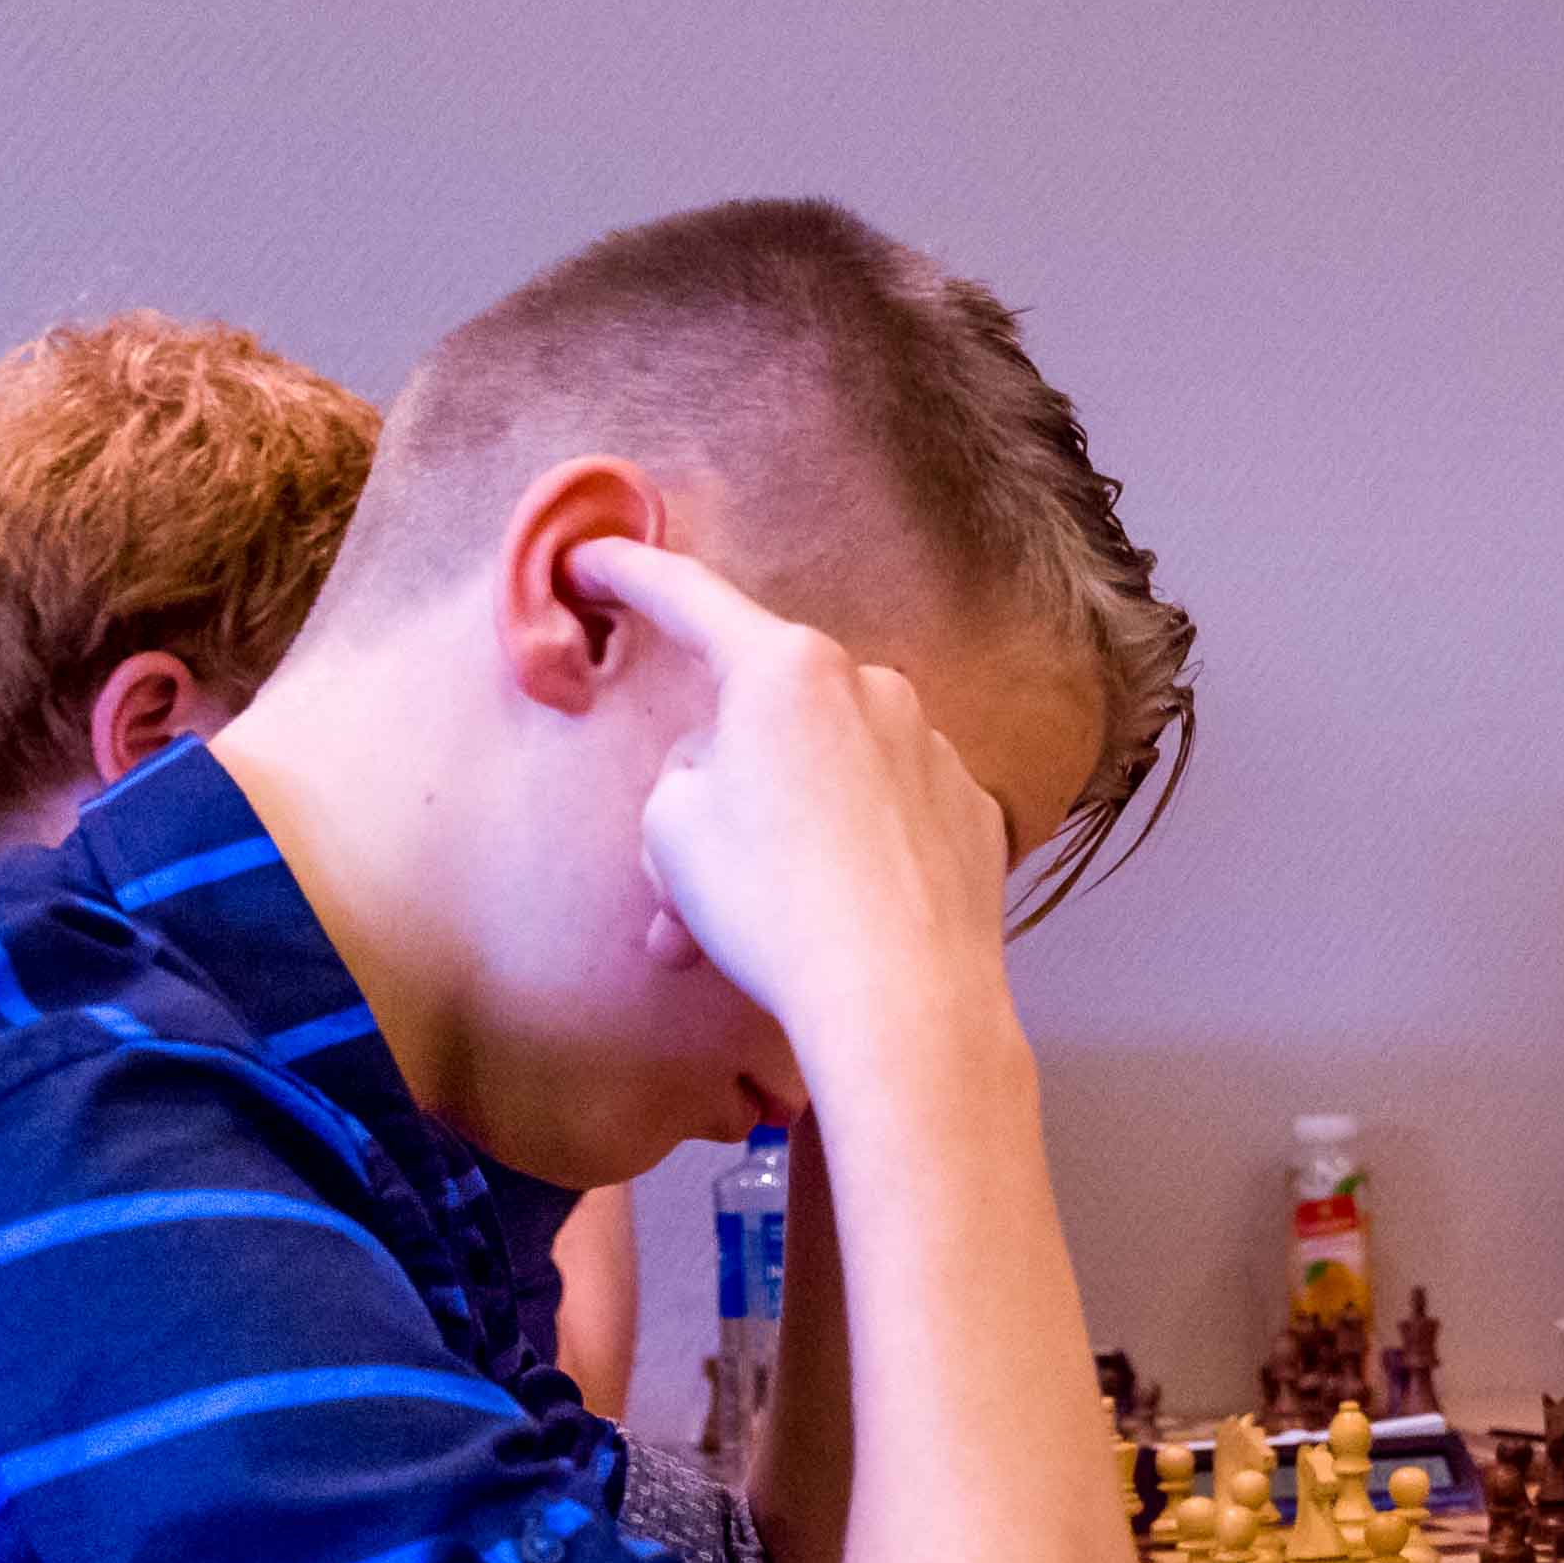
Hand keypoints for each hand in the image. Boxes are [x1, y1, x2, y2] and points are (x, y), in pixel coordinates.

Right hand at [569, 538, 1021, 1074]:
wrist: (903, 1002)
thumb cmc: (773, 907)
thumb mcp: (671, 830)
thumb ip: (686, 773)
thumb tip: (727, 777)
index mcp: (786, 670)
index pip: (689, 598)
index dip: (629, 573)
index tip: (592, 559)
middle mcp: (872, 687)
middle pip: (761, 715)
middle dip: (713, 790)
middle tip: (677, 887)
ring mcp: (932, 746)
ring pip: (822, 776)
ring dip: (775, 837)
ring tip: (743, 930)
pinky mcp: (971, 810)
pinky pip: (883, 815)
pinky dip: (848, 855)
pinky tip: (834, 921)